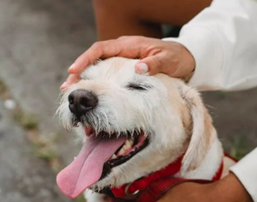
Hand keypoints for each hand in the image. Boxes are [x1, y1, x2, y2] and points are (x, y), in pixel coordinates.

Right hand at [61, 36, 195, 89]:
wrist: (185, 60)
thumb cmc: (176, 58)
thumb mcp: (168, 61)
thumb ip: (154, 64)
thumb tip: (139, 68)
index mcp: (129, 45)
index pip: (101, 49)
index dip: (86, 59)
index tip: (74, 70)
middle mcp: (122, 51)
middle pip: (95, 60)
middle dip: (80, 72)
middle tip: (68, 88)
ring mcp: (123, 61)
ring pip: (99, 69)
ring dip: (87, 81)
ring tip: (74, 94)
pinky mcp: (126, 71)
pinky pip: (108, 77)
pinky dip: (99, 86)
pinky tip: (93, 98)